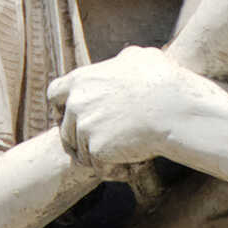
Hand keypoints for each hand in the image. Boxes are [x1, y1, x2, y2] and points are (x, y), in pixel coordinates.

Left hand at [50, 44, 208, 172]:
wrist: (174, 108)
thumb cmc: (163, 80)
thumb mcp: (140, 57)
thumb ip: (121, 61)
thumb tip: (122, 61)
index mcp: (81, 79)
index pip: (54, 94)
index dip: (61, 107)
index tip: (73, 116)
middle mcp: (76, 103)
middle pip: (66, 127)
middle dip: (81, 138)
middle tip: (103, 144)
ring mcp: (83, 127)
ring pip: (82, 150)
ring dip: (101, 155)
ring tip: (128, 154)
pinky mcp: (95, 148)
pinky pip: (99, 166)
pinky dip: (115, 169)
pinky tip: (136, 165)